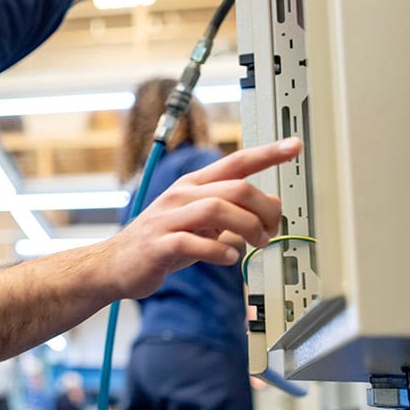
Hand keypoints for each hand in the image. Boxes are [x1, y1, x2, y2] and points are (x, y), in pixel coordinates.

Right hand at [100, 137, 301, 299]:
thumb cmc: (161, 242)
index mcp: (192, 185)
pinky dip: (218, 251)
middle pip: (235, 188)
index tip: (294, 145)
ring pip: (216, 209)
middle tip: (270, 231)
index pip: (236, 162)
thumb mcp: (202, 223)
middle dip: (263, 210)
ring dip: (247, 229)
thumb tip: (271, 204)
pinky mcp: (159, 244)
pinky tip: (228, 259)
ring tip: (255, 245)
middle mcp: (180, 196)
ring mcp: (168, 218)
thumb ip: (234, 212)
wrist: (115, 264)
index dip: (267, 153)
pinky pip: (193, 242)